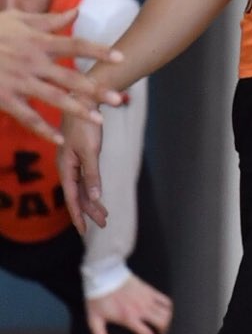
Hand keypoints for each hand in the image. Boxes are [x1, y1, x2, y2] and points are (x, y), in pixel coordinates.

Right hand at [0, 9, 123, 142]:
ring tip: (98, 120)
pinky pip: (27, 117)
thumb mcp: (18, 19)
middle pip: (70, 77)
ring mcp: (18, 81)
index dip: (99, 51)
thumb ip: (49, 20)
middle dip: (95, 89)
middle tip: (119, 98)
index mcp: (38, 42)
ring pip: (53, 99)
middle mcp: (32, 62)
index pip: (75, 45)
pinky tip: (61, 139)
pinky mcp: (4, 98)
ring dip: (77, 110)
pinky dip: (44, 130)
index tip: (121, 57)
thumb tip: (77, 12)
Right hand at [58, 114, 107, 235]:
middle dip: (90, 211)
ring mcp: (74, 163)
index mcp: (66, 168)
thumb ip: (92, 174)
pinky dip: (92, 189)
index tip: (83, 231)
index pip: (71, 198)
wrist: (84, 102)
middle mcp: (68, 168)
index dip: (78, 215)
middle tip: (103, 225)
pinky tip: (97, 197)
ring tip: (104, 216)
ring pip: (83, 188)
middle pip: (78, 195)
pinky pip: (86, 179)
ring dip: (93, 202)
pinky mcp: (81, 157)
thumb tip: (94, 197)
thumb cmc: (84, 126)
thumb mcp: (90, 151)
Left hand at [85, 274, 172, 333]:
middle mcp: (142, 309)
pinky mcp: (149, 290)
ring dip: (167, 320)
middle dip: (164, 331)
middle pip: (162, 321)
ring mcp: (147, 298)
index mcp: (129, 318)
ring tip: (163, 325)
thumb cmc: (98, 299)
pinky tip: (164, 311)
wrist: (105, 276)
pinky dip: (168, 307)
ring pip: (166, 311)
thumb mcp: (94, 321)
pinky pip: (165, 299)